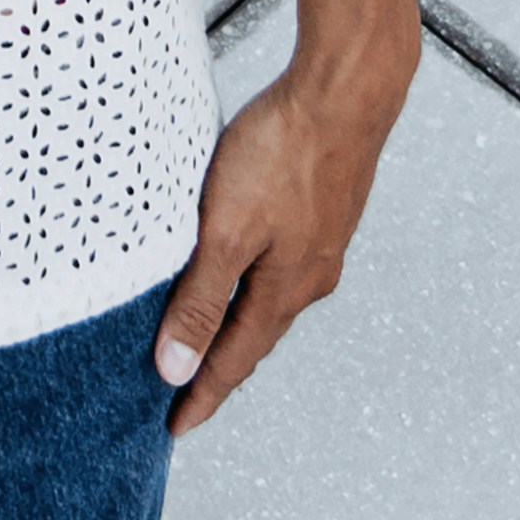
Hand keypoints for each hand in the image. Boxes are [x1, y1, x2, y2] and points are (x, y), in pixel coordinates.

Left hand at [155, 42, 410, 439]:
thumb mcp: (226, 231)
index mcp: (286, 290)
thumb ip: (199, 299)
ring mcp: (321, 240)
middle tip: (182, 394)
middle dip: (218, 366)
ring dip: (234, 322)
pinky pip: (279, 262)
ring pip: (268, 297)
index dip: (200, 396)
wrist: (347, 89)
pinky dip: (250, 280)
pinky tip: (239, 267)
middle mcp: (310, 274)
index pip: (234, 361)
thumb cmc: (284, 152)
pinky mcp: (322, 207)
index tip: (172, 430)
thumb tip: (176, 370)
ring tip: (205, 337)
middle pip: (254, 334)